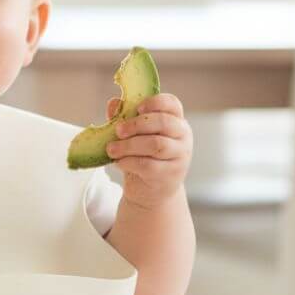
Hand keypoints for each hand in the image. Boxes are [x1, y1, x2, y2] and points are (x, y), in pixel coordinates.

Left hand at [104, 93, 192, 210]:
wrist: (151, 191)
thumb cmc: (144, 157)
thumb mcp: (135, 136)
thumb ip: (126, 118)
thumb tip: (113, 103)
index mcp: (176, 121)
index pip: (172, 104)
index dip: (155, 102)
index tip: (137, 108)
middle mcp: (183, 137)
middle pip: (163, 122)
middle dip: (136, 124)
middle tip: (118, 130)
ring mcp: (179, 156)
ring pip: (156, 144)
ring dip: (129, 145)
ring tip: (111, 149)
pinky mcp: (170, 174)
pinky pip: (148, 165)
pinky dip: (129, 162)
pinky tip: (119, 162)